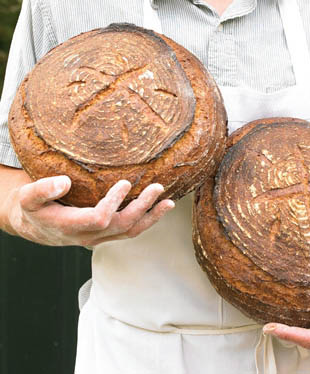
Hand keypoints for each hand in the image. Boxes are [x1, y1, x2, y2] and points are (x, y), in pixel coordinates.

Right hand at [5, 175, 173, 246]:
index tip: (124, 183)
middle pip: (121, 226)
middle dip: (141, 207)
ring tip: (169, 202)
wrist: (36, 225)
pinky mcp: (107, 234)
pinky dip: (147, 220)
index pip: (98, 219)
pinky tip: (160, 207)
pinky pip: (130, 231)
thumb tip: (64, 182)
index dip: (113, 203)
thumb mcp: (29, 197)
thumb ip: (43, 189)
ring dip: (151, 217)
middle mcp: (88, 236)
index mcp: (70, 226)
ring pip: (130, 232)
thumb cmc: (34, 207)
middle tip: (157, 187)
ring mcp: (100, 237)